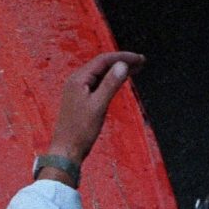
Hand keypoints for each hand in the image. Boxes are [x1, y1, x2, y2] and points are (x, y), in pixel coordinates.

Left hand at [48, 51, 143, 169]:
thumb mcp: (98, 106)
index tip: (139, 59)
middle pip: (102, 65)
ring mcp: (78, 90)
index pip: (103, 60)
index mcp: (78, 79)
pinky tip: (120, 81)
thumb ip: (110, 84)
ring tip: (136, 68)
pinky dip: (111, 80)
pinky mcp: (81, 99)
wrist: (67, 151)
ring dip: (117, 70)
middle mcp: (76, 81)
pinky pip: (98, 83)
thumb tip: (122, 65)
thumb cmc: (80, 131)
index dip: (123, 57)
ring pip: (101, 74)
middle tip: (141, 62)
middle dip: (122, 61)